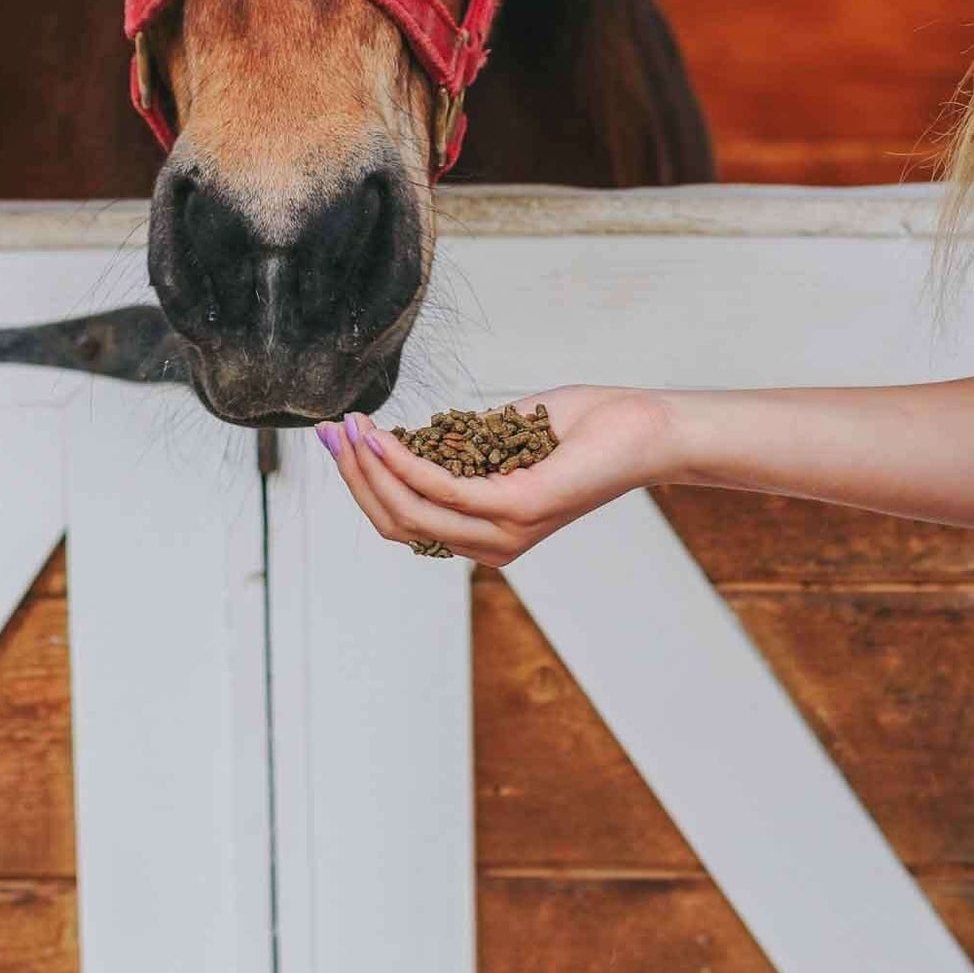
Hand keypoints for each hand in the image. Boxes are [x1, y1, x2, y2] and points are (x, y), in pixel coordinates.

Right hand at [315, 387, 676, 563]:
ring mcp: (505, 531)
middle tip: (329, 433)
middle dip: (353, 477)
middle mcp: (493, 543)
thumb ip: (462, 447)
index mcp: (488, 533)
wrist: (644, 429)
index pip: (406, 522)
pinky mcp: (518, 509)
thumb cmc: (588, 428)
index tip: (340, 439)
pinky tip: (384, 437)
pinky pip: (442, 490)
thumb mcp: (507, 436)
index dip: (364, 485)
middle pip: (397, 522)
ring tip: (348, 428)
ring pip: (410, 511)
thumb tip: (416, 438)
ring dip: (369, 468)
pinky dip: (404, 463)